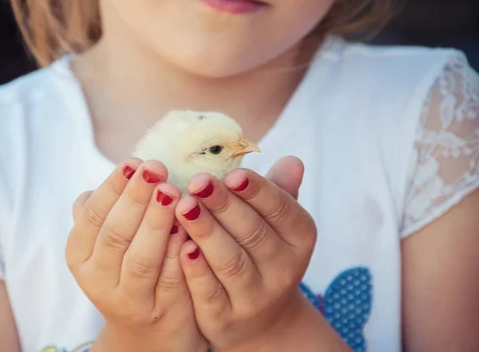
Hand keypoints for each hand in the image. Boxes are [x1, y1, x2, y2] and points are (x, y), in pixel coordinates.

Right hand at [66, 159, 207, 351]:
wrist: (146, 333)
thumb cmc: (127, 269)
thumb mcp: (105, 243)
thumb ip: (109, 208)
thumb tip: (127, 168)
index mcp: (79, 254)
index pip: (92, 216)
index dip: (113, 187)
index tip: (134, 161)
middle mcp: (97, 279)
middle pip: (115, 234)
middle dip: (136, 198)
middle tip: (157, 168)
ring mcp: (129, 300)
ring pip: (141, 259)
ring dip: (157, 223)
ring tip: (173, 192)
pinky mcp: (161, 313)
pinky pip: (170, 280)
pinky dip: (179, 253)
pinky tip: (189, 228)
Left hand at [175, 156, 316, 350]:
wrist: (260, 319)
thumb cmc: (261, 252)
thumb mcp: (276, 223)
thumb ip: (278, 191)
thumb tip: (292, 160)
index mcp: (299, 238)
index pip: (282, 210)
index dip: (258, 191)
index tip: (233, 172)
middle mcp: (283, 270)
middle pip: (253, 233)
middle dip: (225, 205)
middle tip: (198, 182)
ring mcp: (255, 298)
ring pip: (230, 262)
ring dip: (206, 232)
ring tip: (183, 206)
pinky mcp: (224, 318)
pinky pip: (208, 292)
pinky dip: (195, 270)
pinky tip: (179, 246)